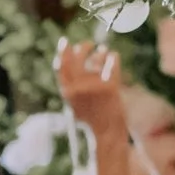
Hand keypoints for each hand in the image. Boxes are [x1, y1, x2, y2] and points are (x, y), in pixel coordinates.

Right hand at [54, 39, 132, 155]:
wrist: (107, 134)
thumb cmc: (91, 119)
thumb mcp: (74, 103)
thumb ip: (70, 86)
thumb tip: (69, 60)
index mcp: (67, 92)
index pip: (61, 65)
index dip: (62, 51)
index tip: (65, 40)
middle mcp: (79, 88)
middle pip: (78, 58)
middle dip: (83, 47)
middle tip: (89, 43)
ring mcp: (94, 87)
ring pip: (97, 58)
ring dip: (100, 51)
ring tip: (103, 50)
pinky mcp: (110, 87)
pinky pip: (111, 63)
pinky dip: (113, 57)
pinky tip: (114, 56)